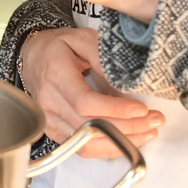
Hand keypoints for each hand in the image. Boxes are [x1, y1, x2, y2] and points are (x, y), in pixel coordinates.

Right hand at [19, 27, 164, 156]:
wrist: (32, 56)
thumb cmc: (58, 47)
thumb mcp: (82, 38)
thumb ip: (102, 56)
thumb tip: (124, 79)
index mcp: (55, 75)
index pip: (85, 102)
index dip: (115, 109)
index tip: (141, 109)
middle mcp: (49, 102)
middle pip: (89, 126)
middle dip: (127, 127)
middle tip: (155, 120)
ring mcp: (49, 119)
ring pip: (87, 143)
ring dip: (121, 142)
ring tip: (147, 132)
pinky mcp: (54, 131)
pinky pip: (82, 148)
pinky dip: (108, 148)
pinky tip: (128, 139)